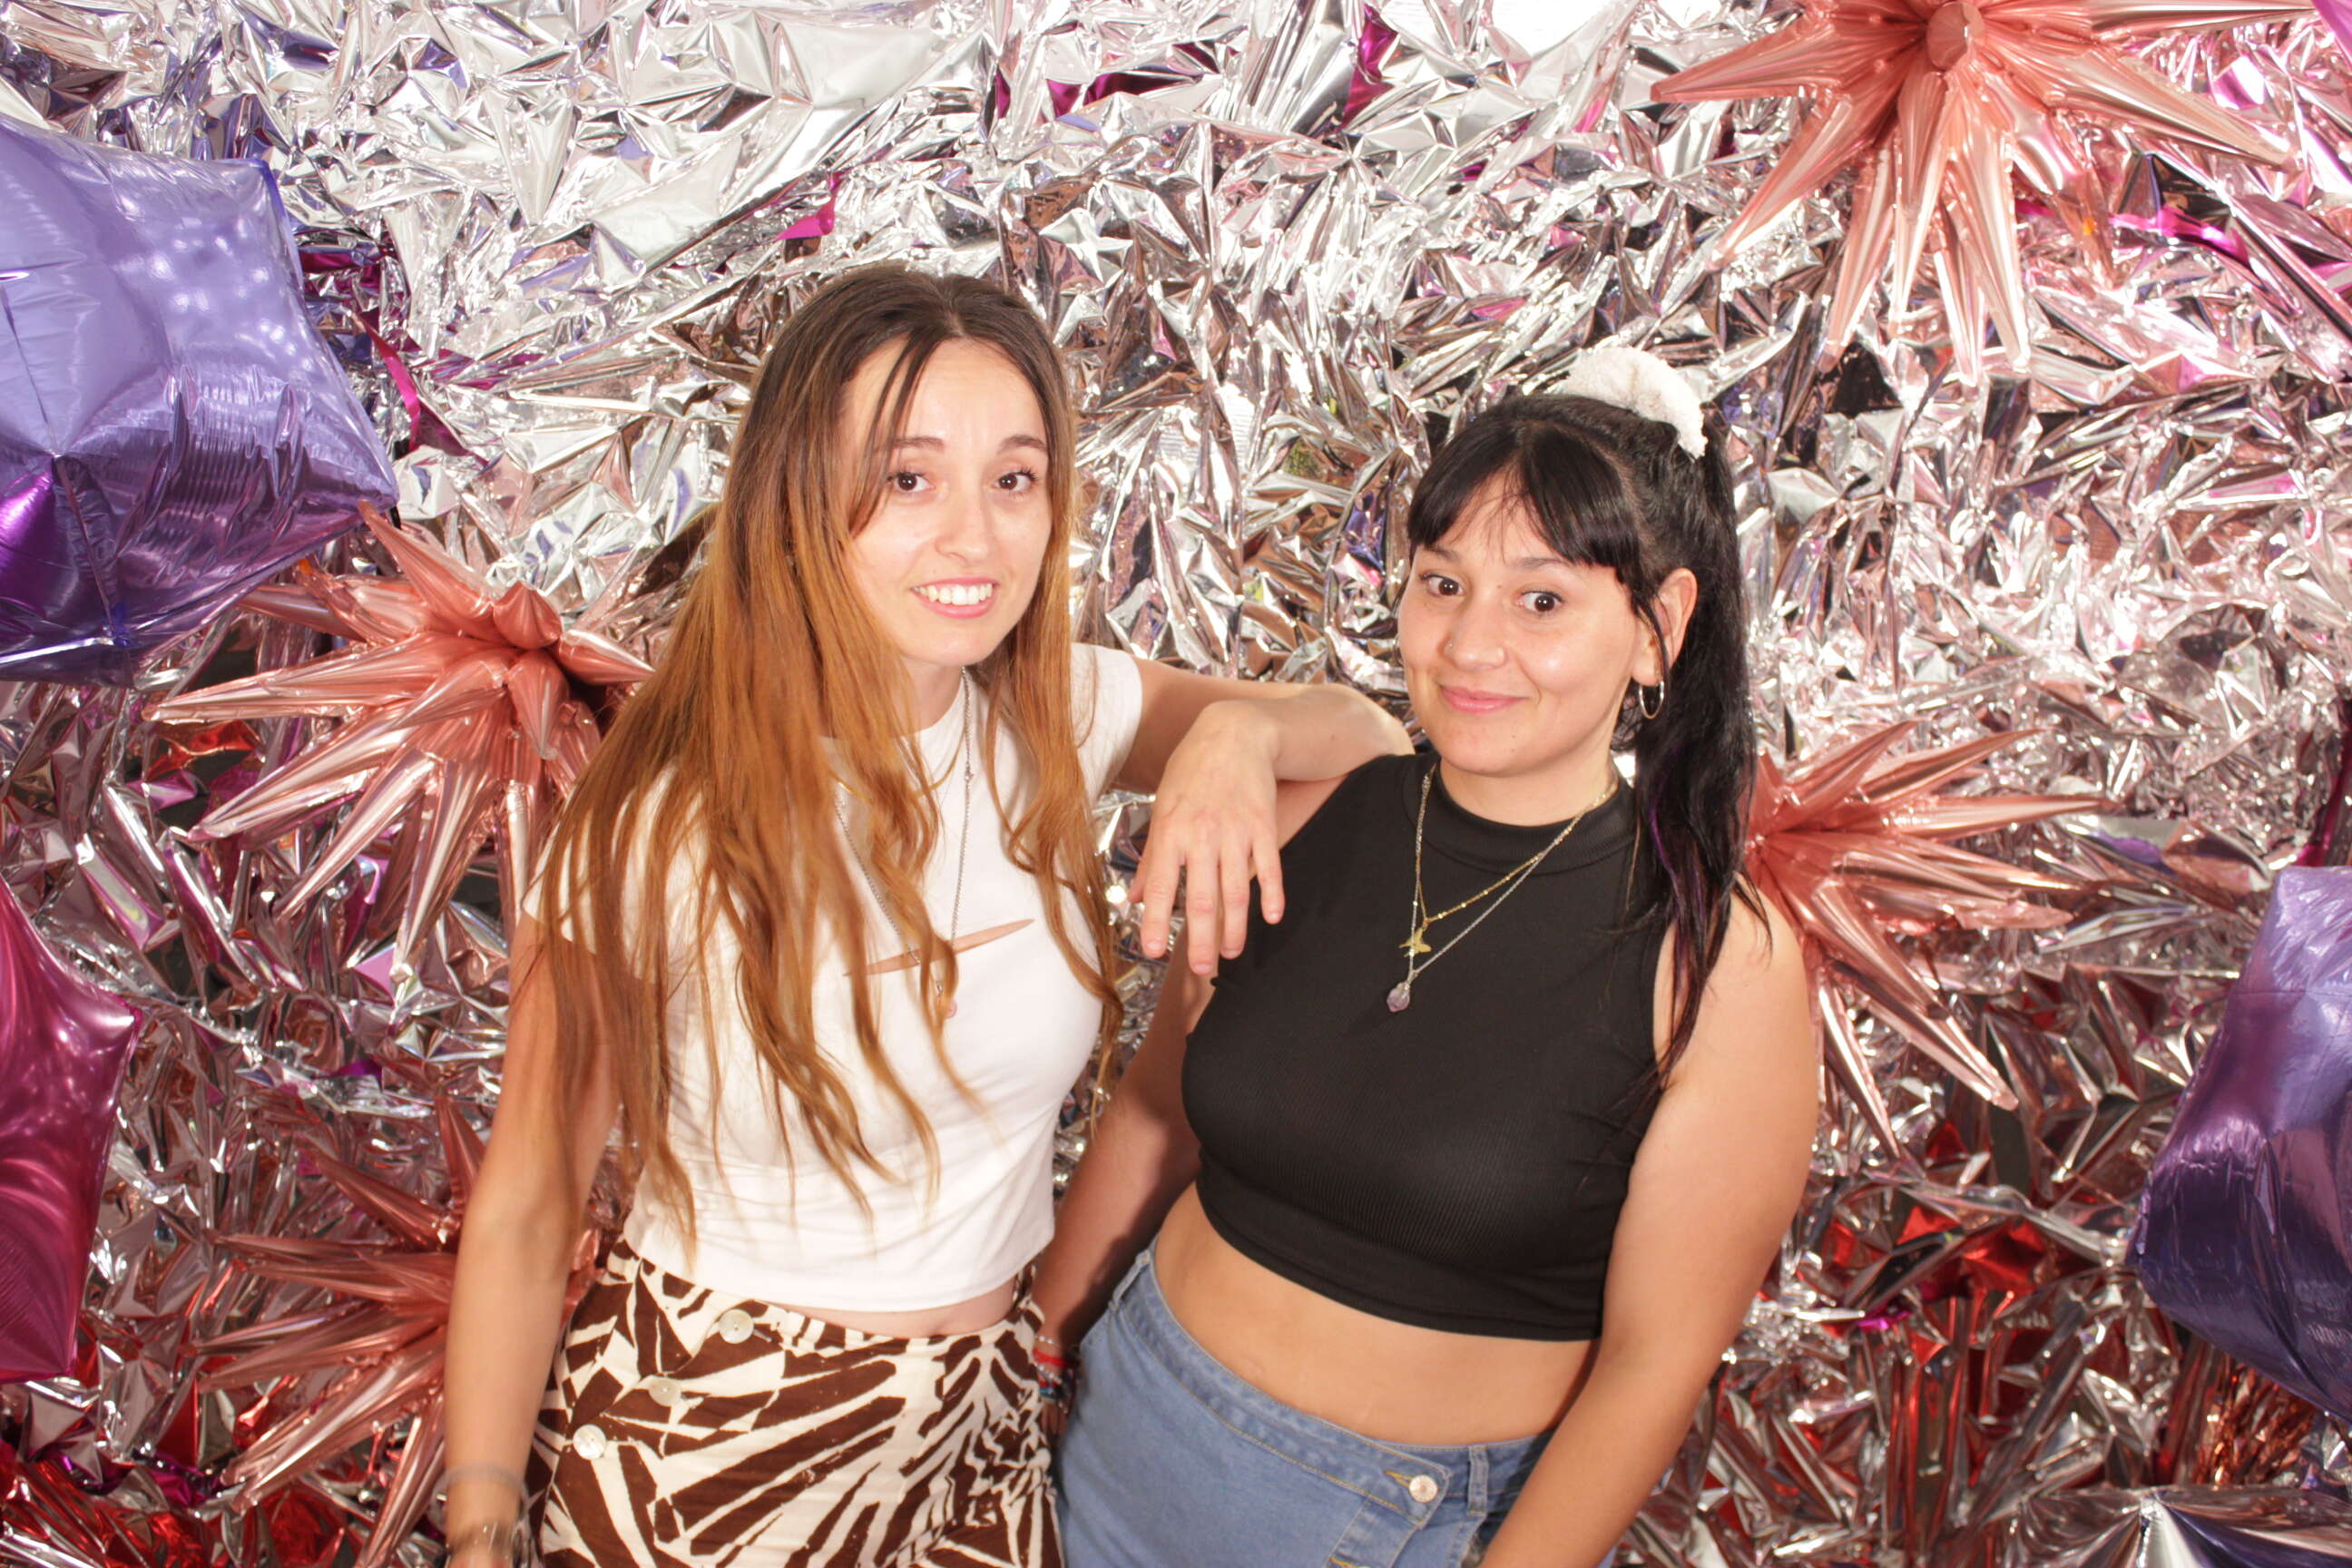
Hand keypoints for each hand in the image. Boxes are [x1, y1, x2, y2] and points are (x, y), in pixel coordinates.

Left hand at [1130, 700, 1283, 975]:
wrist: (1235, 731)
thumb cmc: (1191, 770)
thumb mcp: (1163, 806)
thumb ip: (1153, 855)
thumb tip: (1135, 898)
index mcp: (1170, 830)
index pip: (1159, 886)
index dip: (1155, 922)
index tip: (1153, 953)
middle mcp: (1202, 834)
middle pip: (1201, 898)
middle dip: (1200, 938)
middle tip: (1200, 968)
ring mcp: (1236, 831)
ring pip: (1236, 890)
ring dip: (1235, 926)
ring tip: (1232, 952)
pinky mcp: (1264, 825)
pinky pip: (1270, 867)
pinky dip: (1272, 894)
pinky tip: (1271, 917)